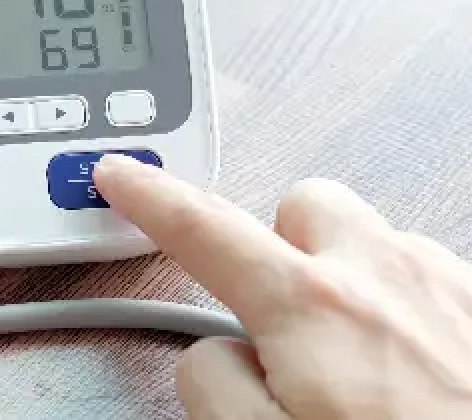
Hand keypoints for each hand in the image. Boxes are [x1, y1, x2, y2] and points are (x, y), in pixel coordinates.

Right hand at [94, 155, 471, 418]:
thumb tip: (215, 353)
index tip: (122, 174)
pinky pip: (434, 278)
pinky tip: (419, 371)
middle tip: (279, 318)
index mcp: (312, 305)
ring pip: (377, 242)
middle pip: (304, 205)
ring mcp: (453, 287)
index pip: (203, 229)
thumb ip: (214, 386)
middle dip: (280, 245)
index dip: (150, 197)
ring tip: (358, 361)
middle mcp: (386, 274)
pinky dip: (409, 306)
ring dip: (351, 279)